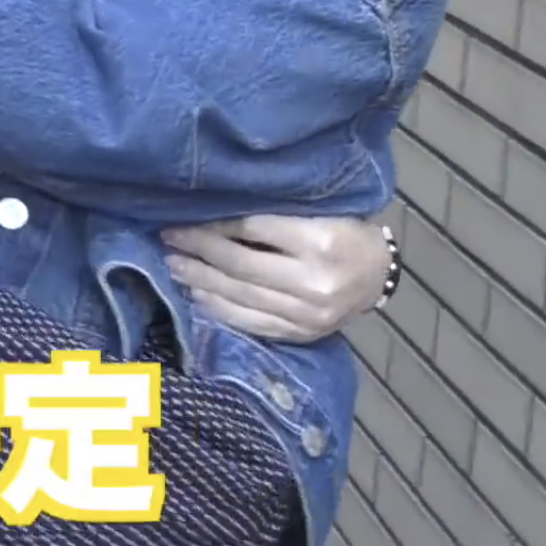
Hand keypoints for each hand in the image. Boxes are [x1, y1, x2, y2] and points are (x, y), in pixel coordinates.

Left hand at [160, 215, 389, 343]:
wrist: (377, 274)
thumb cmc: (344, 231)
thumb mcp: (318, 211)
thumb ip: (274, 214)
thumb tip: (214, 212)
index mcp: (320, 241)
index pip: (254, 229)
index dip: (214, 225)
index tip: (182, 218)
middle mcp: (313, 282)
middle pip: (241, 265)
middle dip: (199, 252)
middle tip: (168, 240)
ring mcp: (307, 315)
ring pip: (240, 296)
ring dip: (201, 281)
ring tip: (174, 266)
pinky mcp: (300, 335)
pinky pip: (250, 322)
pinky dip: (219, 309)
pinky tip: (197, 295)